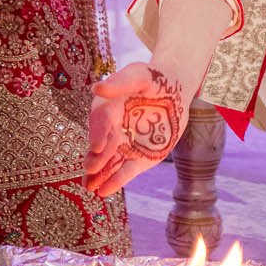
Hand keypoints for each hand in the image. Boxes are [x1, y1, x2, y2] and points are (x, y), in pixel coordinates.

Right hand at [86, 61, 188, 196]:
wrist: (174, 90)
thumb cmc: (153, 79)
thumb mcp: (140, 75)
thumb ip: (121, 82)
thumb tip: (97, 89)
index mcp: (109, 107)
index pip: (100, 121)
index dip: (97, 132)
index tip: (97, 145)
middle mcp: (113, 129)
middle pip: (102, 146)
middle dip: (96, 158)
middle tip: (91, 168)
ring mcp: (125, 145)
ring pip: (110, 163)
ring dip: (99, 175)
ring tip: (90, 188)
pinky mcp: (139, 157)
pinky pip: (126, 171)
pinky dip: (116, 181)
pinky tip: (105, 191)